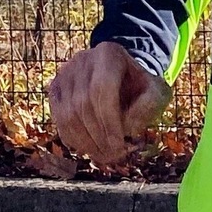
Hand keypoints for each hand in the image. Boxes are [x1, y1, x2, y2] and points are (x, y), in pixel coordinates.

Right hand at [48, 41, 171, 164]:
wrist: (123, 72)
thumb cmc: (141, 85)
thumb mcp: (156, 92)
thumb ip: (148, 107)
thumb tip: (127, 128)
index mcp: (108, 54)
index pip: (102, 89)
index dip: (109, 121)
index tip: (119, 146)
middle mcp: (82, 60)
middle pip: (82, 104)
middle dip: (97, 136)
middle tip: (112, 157)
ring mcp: (65, 73)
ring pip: (67, 113)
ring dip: (84, 141)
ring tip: (101, 156)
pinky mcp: (56, 87)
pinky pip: (58, 117)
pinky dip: (71, 137)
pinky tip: (87, 148)